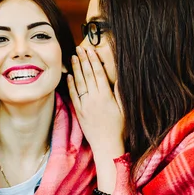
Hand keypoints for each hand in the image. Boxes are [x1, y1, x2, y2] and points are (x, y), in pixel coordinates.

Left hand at [67, 46, 124, 161]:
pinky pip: (74, 95)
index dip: (93, 60)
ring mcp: (85, 105)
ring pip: (79, 83)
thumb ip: (120, 93)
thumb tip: (119, 77)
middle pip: (87, 75)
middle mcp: (94, 98)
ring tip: (73, 57)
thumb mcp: (124, 109)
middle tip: (79, 48)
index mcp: (106, 96)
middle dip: (83, 60)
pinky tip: (69, 76)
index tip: (90, 50)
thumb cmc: (120, 128)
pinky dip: (71, 85)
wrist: (107, 146)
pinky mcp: (79, 112)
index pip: (98, 73)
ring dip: (76, 69)